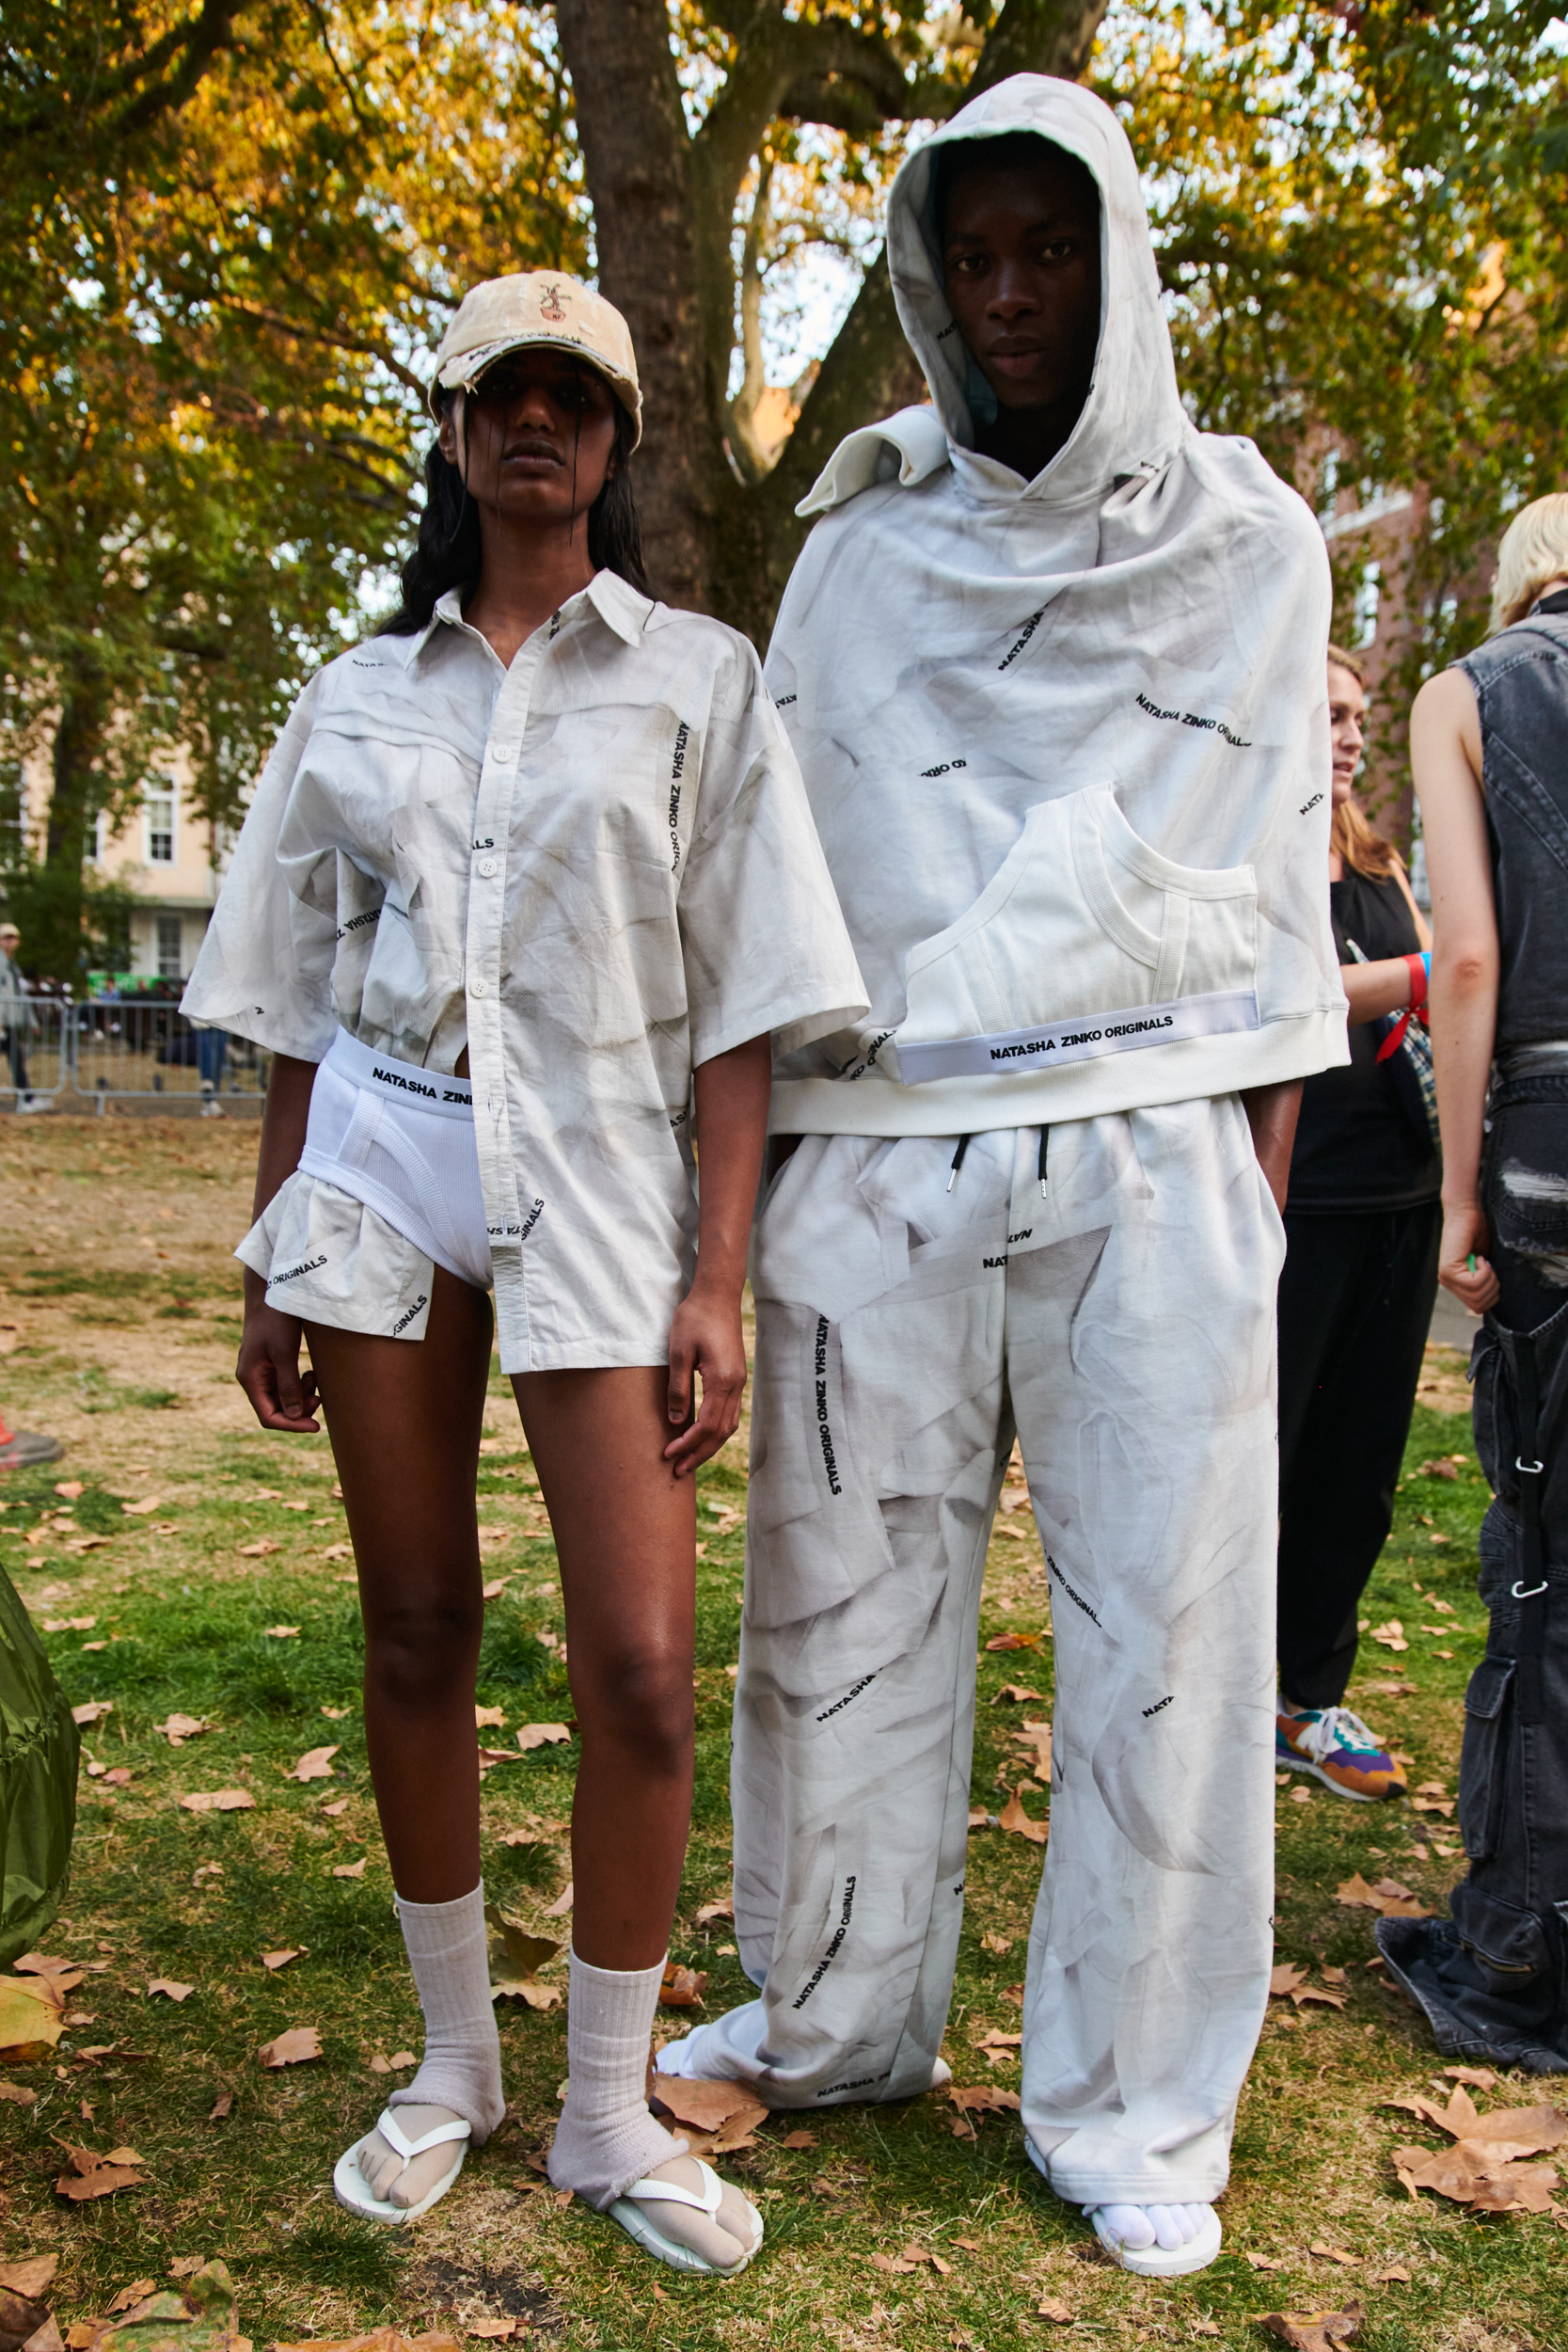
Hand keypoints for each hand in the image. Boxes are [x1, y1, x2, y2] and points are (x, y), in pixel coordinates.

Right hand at [237, 1297, 320, 1431]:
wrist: (271, 1290)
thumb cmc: (275, 1319)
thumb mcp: (284, 1353)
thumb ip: (288, 1385)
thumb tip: (294, 1416)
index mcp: (250, 1379)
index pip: (268, 1417)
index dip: (292, 1426)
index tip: (317, 1426)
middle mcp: (253, 1378)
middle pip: (276, 1410)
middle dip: (299, 1409)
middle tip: (319, 1397)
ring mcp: (261, 1370)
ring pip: (282, 1398)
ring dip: (301, 1396)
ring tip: (315, 1380)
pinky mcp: (271, 1362)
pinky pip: (285, 1384)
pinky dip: (300, 1385)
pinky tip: (311, 1374)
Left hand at [663, 1279, 746, 1477]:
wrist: (717, 1294)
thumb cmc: (694, 1318)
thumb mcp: (679, 1352)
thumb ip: (678, 1388)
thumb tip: (676, 1422)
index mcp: (723, 1380)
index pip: (707, 1425)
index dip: (688, 1444)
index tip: (668, 1455)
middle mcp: (736, 1385)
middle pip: (721, 1432)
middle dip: (699, 1454)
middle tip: (677, 1471)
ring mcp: (739, 1381)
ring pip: (728, 1425)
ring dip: (708, 1445)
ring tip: (688, 1460)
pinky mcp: (735, 1377)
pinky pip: (729, 1413)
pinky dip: (715, 1431)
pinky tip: (701, 1435)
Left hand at [1439, 1200, 1498, 1312]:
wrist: (1468, 1212)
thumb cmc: (1479, 1233)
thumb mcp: (1486, 1264)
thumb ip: (1486, 1281)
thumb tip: (1495, 1300)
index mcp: (1456, 1284)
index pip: (1479, 1307)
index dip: (1493, 1294)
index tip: (1492, 1272)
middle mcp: (1448, 1283)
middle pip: (1479, 1305)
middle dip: (1493, 1288)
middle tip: (1490, 1267)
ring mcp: (1447, 1277)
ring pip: (1478, 1296)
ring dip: (1490, 1278)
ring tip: (1485, 1261)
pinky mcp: (1449, 1269)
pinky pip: (1475, 1284)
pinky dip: (1485, 1271)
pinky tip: (1480, 1257)